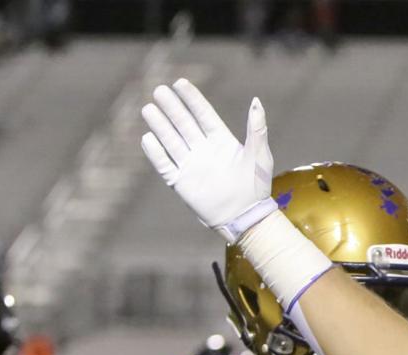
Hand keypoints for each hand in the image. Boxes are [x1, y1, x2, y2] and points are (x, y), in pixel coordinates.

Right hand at [140, 79, 276, 242]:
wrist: (246, 218)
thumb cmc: (257, 187)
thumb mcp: (260, 155)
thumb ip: (257, 128)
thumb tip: (256, 100)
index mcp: (222, 141)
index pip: (203, 114)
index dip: (192, 99)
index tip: (180, 82)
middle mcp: (204, 150)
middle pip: (183, 124)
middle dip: (172, 107)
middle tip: (159, 90)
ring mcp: (191, 166)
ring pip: (171, 140)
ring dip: (160, 125)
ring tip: (149, 108)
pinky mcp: (182, 183)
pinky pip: (165, 165)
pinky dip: (156, 153)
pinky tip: (148, 138)